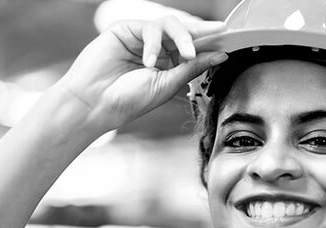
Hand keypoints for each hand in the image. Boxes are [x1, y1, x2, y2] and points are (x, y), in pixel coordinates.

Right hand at [57, 16, 226, 134]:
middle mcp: (155, 48)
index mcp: (167, 64)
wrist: (95, 104)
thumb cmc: (128, 100)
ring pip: (169, 24)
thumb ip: (192, 67)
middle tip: (219, 33)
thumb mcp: (167, 84)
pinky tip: (149, 61)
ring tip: (187, 54)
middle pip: (184, 31)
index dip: (210, 41)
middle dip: (202, 33)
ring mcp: (140, 38)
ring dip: (182, 37)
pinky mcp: (125, 29)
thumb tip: (220, 55)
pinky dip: (154, 43)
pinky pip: (149, 26)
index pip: (192, 47)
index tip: (230, 36)